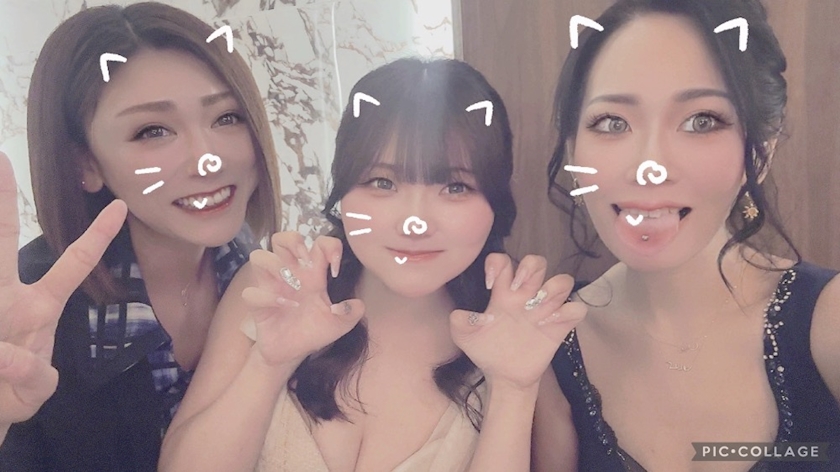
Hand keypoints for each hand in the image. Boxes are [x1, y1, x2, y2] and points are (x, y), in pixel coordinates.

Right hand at [0, 151, 126, 426]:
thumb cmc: (12, 394)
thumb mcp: (34, 390)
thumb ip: (33, 378)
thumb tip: (11, 360)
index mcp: (39, 306)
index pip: (75, 264)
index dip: (98, 235)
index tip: (120, 205)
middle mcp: (8, 297)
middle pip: (1, 242)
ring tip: (6, 350)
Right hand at [241, 232, 363, 366]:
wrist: (293, 354)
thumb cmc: (314, 331)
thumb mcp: (340, 323)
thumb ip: (351, 313)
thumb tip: (356, 304)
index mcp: (312, 273)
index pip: (319, 243)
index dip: (329, 246)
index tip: (335, 268)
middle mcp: (290, 274)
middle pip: (281, 238)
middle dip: (292, 241)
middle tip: (305, 262)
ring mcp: (271, 287)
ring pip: (258, 256)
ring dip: (275, 265)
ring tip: (293, 285)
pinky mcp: (258, 305)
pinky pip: (251, 293)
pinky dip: (268, 297)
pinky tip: (286, 306)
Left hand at [450, 254, 585, 391]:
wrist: (504, 376)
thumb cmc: (487, 350)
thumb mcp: (466, 337)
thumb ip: (460, 323)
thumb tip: (461, 314)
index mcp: (503, 293)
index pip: (504, 261)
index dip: (498, 264)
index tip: (490, 284)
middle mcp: (525, 296)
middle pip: (537, 262)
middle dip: (530, 268)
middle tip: (518, 290)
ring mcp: (544, 310)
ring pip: (563, 280)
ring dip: (553, 288)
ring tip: (538, 306)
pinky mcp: (559, 327)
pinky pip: (576, 310)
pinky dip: (568, 312)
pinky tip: (550, 323)